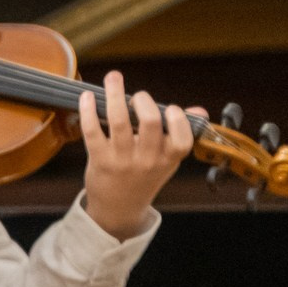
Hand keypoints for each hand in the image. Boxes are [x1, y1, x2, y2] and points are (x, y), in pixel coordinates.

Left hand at [79, 69, 194, 239]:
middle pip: (150, 122)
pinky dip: (89, 110)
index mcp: (168, 159)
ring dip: (115, 94)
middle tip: (138, 96)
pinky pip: (93, 131)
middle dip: (143, 100)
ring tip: (113, 78)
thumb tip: (199, 111)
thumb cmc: (145, 176)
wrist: (119, 208)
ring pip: (119, 122)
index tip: (169, 109)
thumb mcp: (168, 160)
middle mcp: (147, 160)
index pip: (181, 139)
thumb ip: (181, 134)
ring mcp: (122, 160)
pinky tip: (88, 97)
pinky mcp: (100, 160)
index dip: (177, 118)